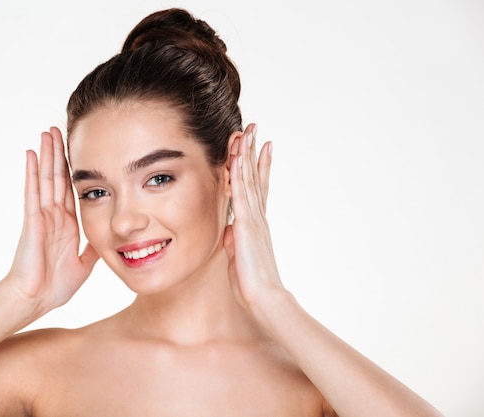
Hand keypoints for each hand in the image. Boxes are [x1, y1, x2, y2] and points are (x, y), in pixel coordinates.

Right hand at [5, 127, 98, 316]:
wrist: (35, 300)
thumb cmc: (54, 287)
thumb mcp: (83, 264)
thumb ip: (92, 250)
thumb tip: (106, 240)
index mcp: (67, 225)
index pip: (71, 190)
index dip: (74, 170)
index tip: (77, 150)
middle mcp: (54, 216)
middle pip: (58, 178)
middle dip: (59, 154)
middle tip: (59, 129)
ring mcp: (42, 216)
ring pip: (45, 179)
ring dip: (47, 155)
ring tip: (47, 132)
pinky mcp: (32, 221)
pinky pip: (32, 192)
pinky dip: (31, 172)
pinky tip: (30, 154)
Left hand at [224, 124, 282, 310]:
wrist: (265, 298)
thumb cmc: (251, 283)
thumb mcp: (237, 257)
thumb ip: (233, 241)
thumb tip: (227, 232)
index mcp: (255, 223)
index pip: (257, 189)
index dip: (258, 167)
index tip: (260, 147)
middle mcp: (257, 216)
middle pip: (255, 177)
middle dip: (254, 152)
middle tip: (254, 129)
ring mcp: (253, 219)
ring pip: (249, 180)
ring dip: (246, 155)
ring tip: (248, 132)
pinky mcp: (247, 225)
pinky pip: (242, 194)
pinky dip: (240, 174)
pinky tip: (238, 157)